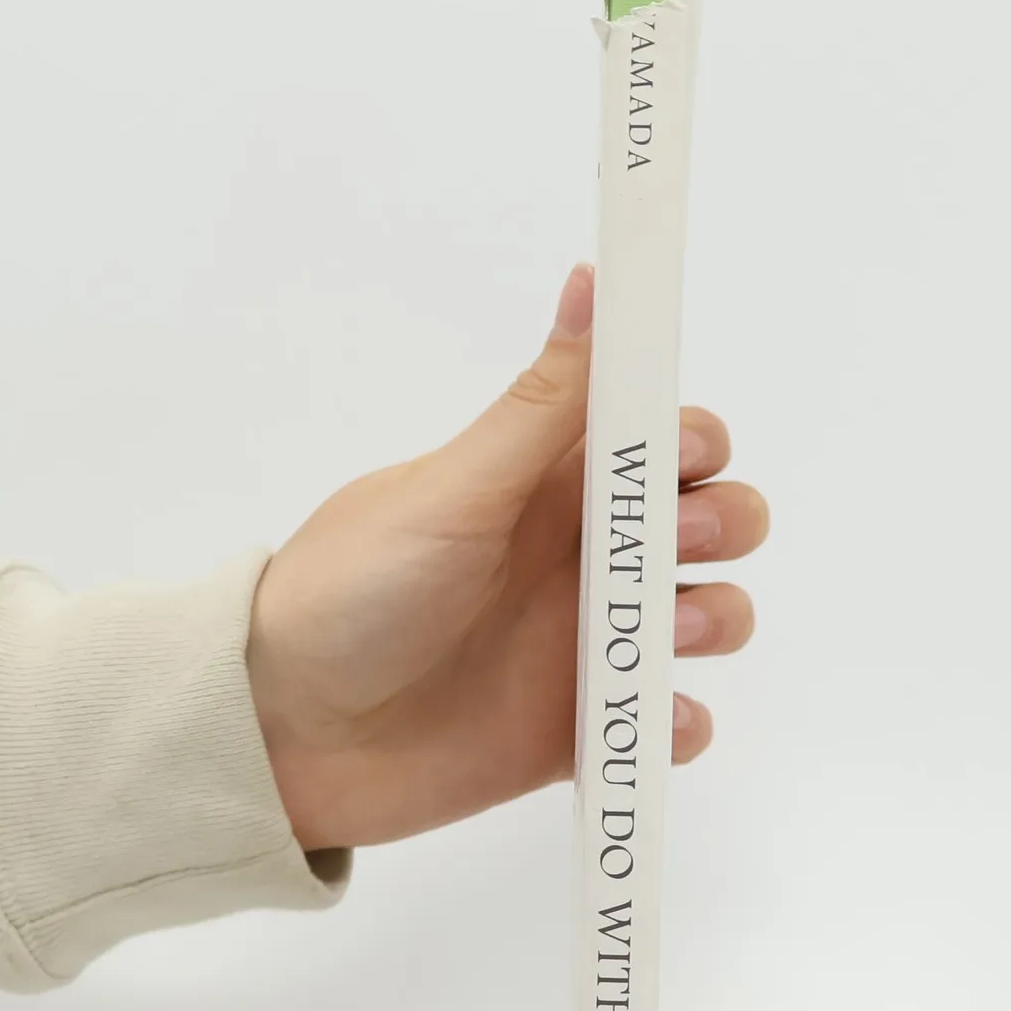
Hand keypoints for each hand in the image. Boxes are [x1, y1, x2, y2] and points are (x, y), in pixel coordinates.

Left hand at [246, 264, 766, 851]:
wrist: (286, 733)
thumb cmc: (351, 593)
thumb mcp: (452, 492)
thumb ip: (540, 405)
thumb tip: (593, 277)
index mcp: (548, 484)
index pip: (662, 437)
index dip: (694, 439)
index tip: (682, 456)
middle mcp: (578, 556)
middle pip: (708, 521)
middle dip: (723, 525)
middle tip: (675, 545)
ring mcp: (584, 643)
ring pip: (707, 615)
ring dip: (717, 618)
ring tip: (665, 640)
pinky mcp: (579, 728)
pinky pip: (665, 724)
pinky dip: (679, 723)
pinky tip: (650, 721)